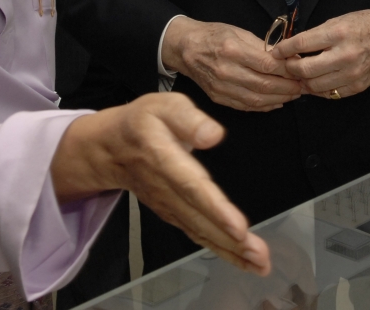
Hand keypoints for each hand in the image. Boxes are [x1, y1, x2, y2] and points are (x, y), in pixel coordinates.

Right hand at [51, 93, 270, 275]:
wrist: (109, 148)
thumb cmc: (142, 122)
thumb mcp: (162, 105)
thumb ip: (188, 117)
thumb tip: (213, 135)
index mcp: (163, 157)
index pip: (191, 186)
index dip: (215, 208)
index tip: (239, 227)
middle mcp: (165, 188)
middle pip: (199, 218)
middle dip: (230, 240)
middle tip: (260, 257)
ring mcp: (168, 205)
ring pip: (199, 231)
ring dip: (230, 251)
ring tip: (259, 264)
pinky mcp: (172, 213)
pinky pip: (197, 234)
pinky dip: (219, 250)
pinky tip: (241, 259)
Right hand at [162, 18, 303, 111]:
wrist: (186, 48)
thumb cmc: (214, 36)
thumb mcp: (239, 32)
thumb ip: (263, 47)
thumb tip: (287, 57)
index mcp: (232, 50)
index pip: (267, 65)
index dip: (287, 70)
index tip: (301, 70)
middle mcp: (226, 71)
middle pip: (264, 85)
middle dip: (288, 87)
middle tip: (303, 86)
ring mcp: (221, 87)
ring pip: (257, 99)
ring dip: (280, 99)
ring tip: (294, 94)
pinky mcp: (218, 98)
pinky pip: (245, 106)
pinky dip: (264, 106)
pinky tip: (276, 102)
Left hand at [271, 9, 369, 98]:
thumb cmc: (368, 23)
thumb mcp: (341, 20)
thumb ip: (318, 34)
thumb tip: (294, 47)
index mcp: (338, 33)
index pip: (302, 44)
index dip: (284, 49)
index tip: (276, 51)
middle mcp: (345, 55)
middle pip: (305, 69)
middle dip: (290, 68)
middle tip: (286, 65)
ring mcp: (352, 73)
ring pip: (314, 85)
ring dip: (302, 81)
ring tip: (299, 74)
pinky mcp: (358, 86)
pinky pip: (330, 94)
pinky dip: (318, 90)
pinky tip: (315, 82)